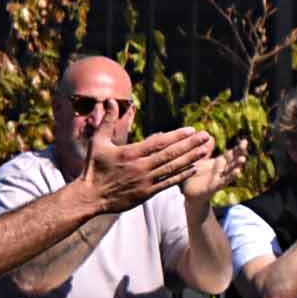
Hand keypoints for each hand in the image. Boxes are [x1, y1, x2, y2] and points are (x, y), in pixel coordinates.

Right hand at [82, 125, 207, 213]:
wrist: (90, 197)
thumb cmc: (93, 168)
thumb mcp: (97, 141)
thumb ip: (107, 121)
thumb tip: (110, 100)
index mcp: (130, 153)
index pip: (159, 142)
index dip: (177, 136)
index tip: (191, 130)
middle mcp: (141, 167)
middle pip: (170, 154)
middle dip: (190, 145)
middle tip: (206, 137)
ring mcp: (145, 181)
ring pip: (172, 168)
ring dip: (191, 158)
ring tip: (205, 150)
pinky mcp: (147, 193)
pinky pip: (168, 183)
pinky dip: (182, 175)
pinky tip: (194, 168)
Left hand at [180, 131, 247, 204]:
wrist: (189, 193)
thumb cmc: (195, 176)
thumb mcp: (200, 160)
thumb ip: (206, 150)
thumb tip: (211, 136)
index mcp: (219, 163)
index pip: (231, 154)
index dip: (238, 148)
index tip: (245, 141)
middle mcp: (221, 170)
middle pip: (233, 161)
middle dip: (240, 154)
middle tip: (245, 145)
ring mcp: (219, 178)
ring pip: (231, 171)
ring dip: (237, 165)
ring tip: (243, 159)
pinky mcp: (214, 186)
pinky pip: (224, 181)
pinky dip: (231, 176)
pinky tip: (238, 172)